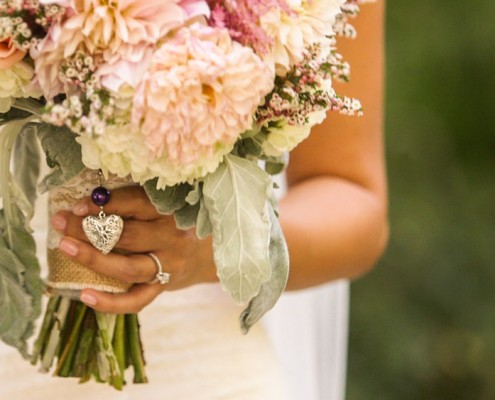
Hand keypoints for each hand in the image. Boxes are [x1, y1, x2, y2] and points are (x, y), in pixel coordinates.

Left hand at [51, 186, 216, 313]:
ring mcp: (169, 266)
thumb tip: (89, 200)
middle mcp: (172, 238)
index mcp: (172, 211)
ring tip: (66, 248)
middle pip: (128, 235)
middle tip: (62, 223)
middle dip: (89, 229)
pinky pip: (136, 300)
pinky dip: (110, 302)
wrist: (204, 253)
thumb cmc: (173, 224)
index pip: (137, 204)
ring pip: (129, 267)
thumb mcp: (165, 206)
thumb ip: (137, 203)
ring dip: (93, 259)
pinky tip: (85, 295)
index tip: (79, 204)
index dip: (107, 203)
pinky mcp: (162, 288)